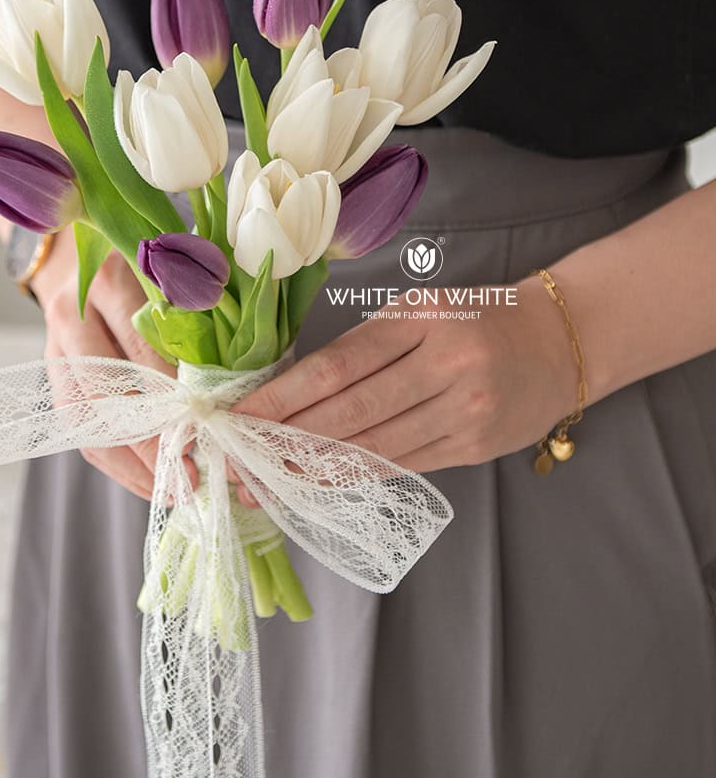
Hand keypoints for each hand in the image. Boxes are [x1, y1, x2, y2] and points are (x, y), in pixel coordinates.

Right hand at [32, 230, 198, 501]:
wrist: (71, 251)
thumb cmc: (138, 261)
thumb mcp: (170, 272)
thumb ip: (197, 314)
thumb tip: (236, 380)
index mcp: (110, 283)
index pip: (144, 354)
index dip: (175, 400)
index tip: (209, 433)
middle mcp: (74, 315)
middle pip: (110, 394)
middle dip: (152, 443)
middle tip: (192, 474)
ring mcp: (55, 346)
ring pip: (88, 420)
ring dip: (131, 461)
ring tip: (173, 488)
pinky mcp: (51, 373)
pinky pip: (78, 428)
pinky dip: (114, 459)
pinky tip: (147, 479)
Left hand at [229, 277, 575, 504]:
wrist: (556, 343)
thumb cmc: (471, 320)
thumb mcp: (417, 312)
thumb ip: (361, 348)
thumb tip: (290, 394)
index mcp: (419, 318)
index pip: (337, 365)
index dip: (283, 397)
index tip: (239, 418)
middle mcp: (444, 364)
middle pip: (350, 412)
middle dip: (286, 441)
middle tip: (240, 463)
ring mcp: (463, 411)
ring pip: (374, 447)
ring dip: (313, 469)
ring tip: (266, 482)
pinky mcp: (474, 447)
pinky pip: (402, 466)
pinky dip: (355, 475)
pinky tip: (317, 484)